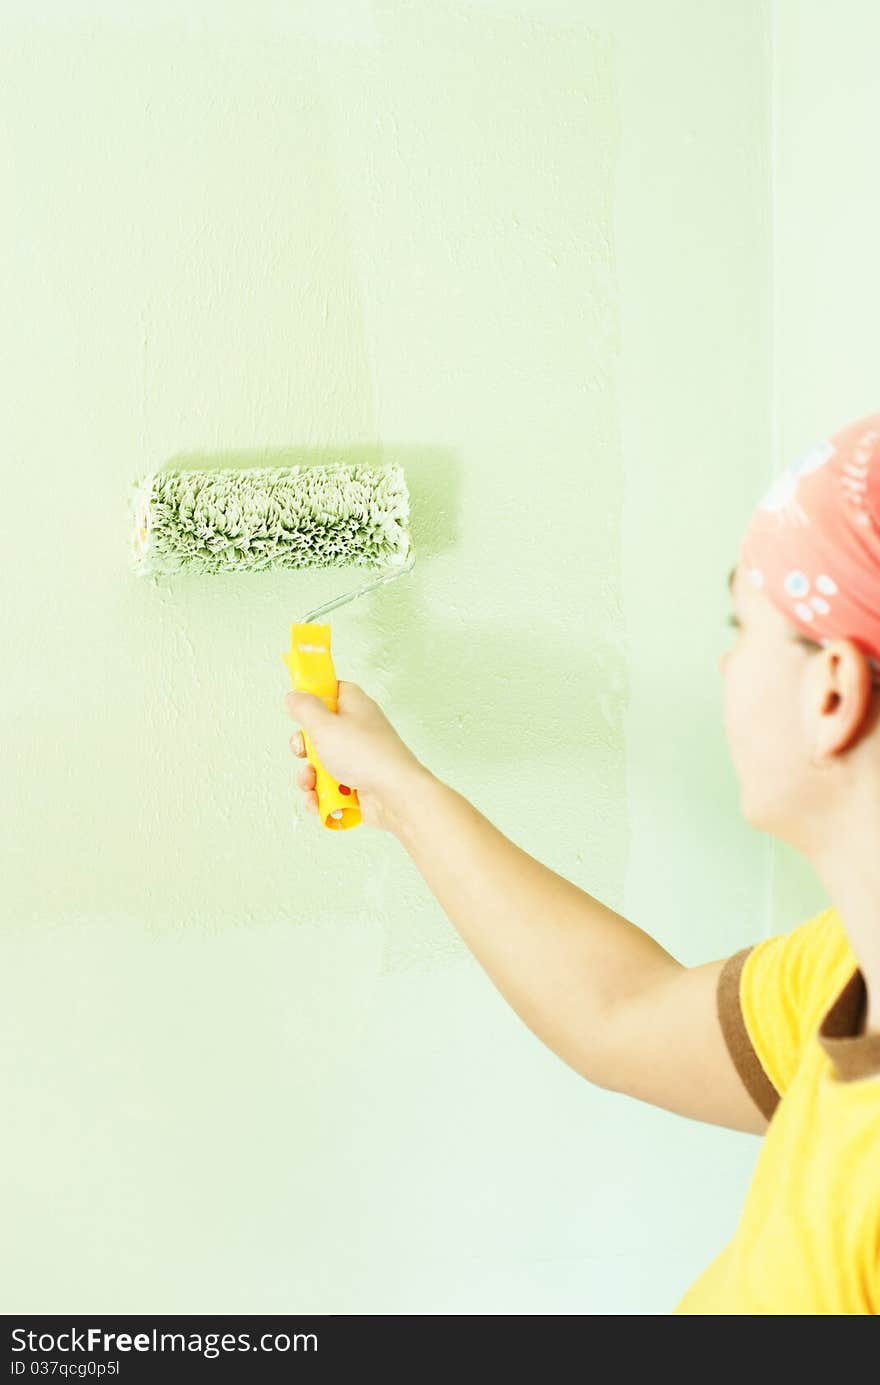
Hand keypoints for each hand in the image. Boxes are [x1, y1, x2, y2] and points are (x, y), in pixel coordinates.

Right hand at [285, 680, 425, 832]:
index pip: (330, 691)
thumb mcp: (325, 725)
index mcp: (354, 706)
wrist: (395, 796)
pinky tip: (321, 800)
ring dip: (310, 777)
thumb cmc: (368, 756)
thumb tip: (294, 698)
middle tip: (306, 752)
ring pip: (320, 763)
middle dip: (304, 748)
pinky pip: (329, 788)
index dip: (312, 697)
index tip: (298, 708)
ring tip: (314, 783)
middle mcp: (357, 730)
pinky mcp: (357, 784)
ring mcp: (357, 759)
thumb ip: (304, 708)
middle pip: (318, 732)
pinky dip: (321, 796)